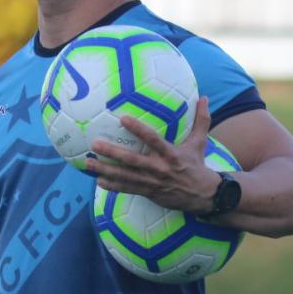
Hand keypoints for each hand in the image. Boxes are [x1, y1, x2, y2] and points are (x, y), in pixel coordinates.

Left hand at [86, 96, 221, 211]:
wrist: (203, 196)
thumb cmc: (197, 165)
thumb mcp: (200, 142)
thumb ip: (201, 120)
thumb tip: (204, 97)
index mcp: (171, 155)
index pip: (153, 139)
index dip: (138, 129)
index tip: (123, 118)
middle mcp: (159, 169)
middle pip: (132, 160)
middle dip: (112, 153)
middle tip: (95, 143)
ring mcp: (152, 182)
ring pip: (125, 176)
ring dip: (105, 170)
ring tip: (88, 162)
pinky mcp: (148, 192)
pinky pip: (127, 189)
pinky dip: (112, 186)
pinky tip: (98, 181)